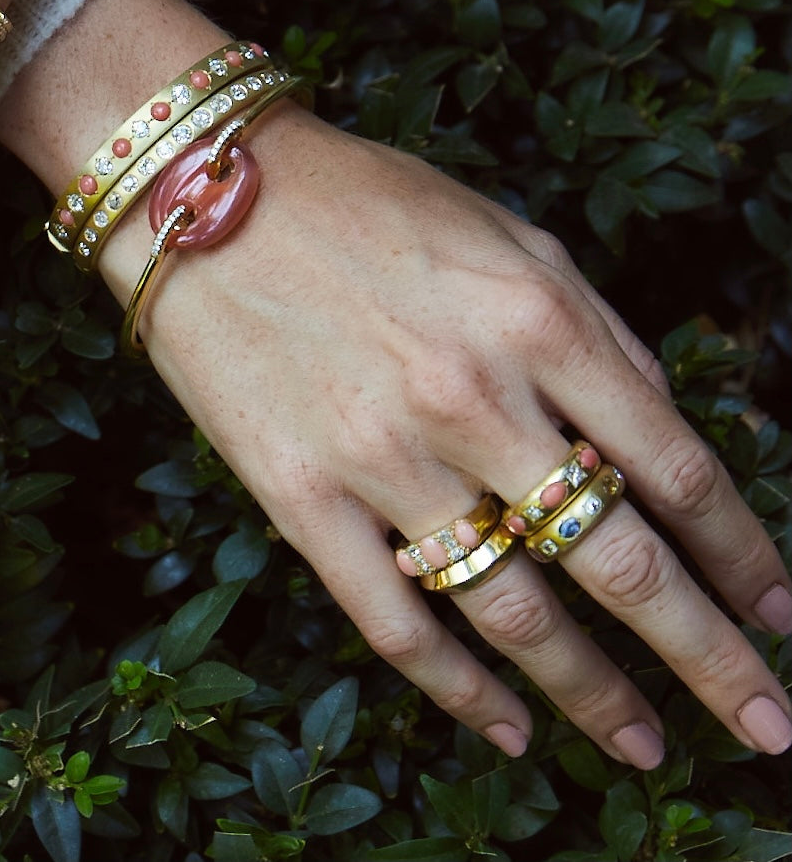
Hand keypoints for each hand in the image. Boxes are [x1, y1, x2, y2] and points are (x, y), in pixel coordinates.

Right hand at [0, 0, 791, 768]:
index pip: (674, 467)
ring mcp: (383, 457)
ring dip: (591, 693)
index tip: (776, 609)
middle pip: (619, 562)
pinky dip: (455, 690)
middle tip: (766, 728)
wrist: (204, 195)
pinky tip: (503, 727)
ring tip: (642, 744)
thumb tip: (657, 434)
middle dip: (708, 656)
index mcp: (537, 319)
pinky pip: (393, 621)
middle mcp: (474, 399)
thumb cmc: (364, 200)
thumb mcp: (507, 235)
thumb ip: (594, 333)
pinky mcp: (300, 498)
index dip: (740, 552)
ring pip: (512, 611)